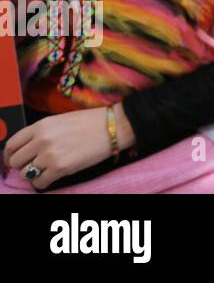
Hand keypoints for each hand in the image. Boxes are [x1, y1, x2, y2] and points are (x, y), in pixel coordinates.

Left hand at [3, 106, 118, 189]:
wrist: (113, 126)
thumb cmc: (90, 122)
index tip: (15, 159)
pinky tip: (51, 177)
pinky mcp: (61, 168)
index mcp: (41, 126)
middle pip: (16, 161)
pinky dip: (43, 182)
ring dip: (34, 174)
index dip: (10, 155)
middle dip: (22, 165)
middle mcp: (42, 140)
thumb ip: (42, 132)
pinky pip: (40, 182)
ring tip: (45, 170)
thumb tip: (29, 148)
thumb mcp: (60, 120)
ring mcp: (50, 155)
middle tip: (32, 166)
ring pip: (27, 173)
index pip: (12, 144)